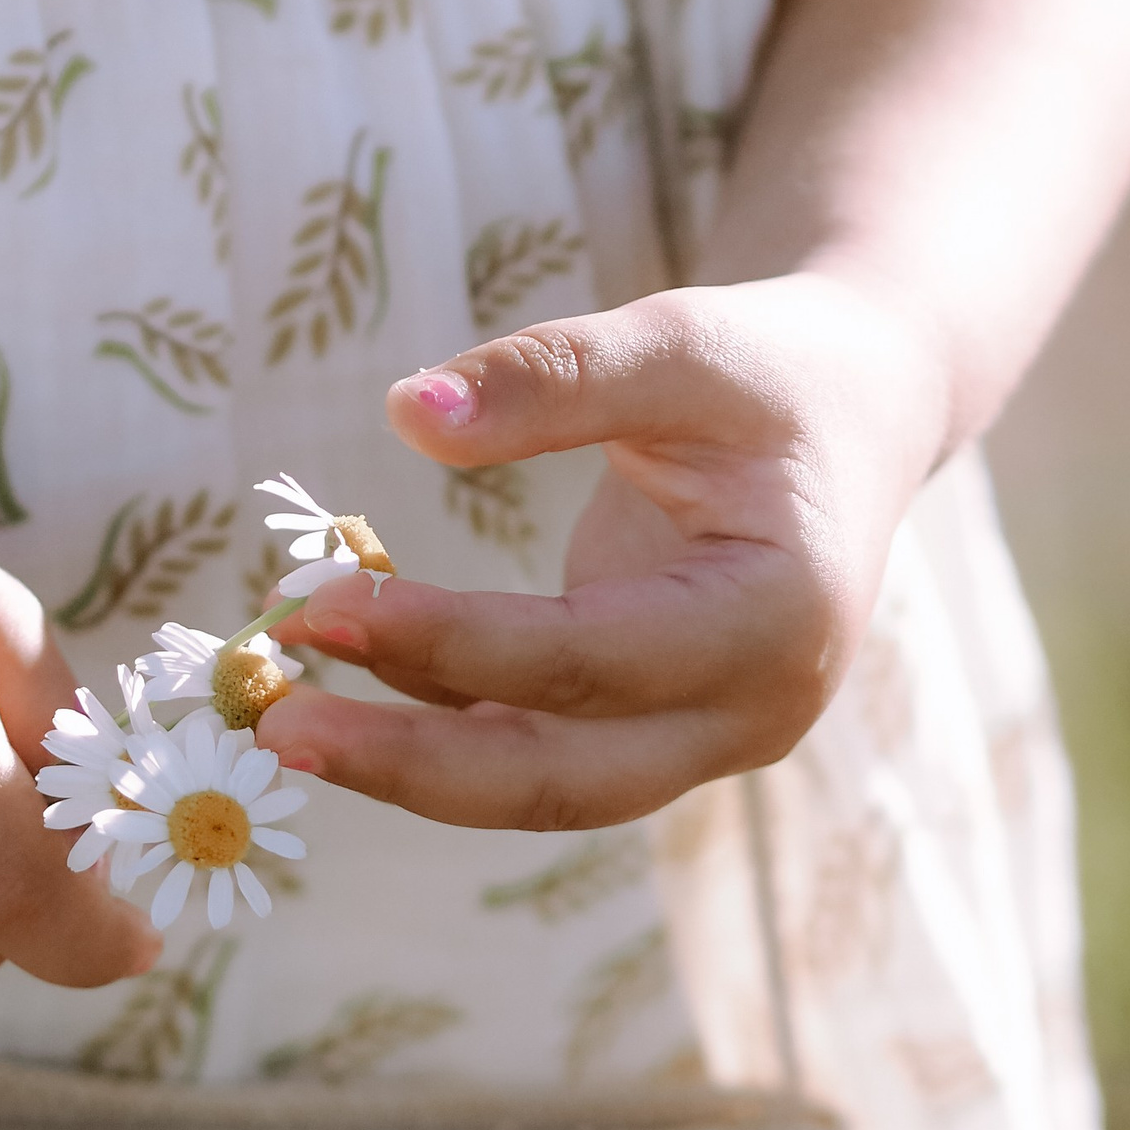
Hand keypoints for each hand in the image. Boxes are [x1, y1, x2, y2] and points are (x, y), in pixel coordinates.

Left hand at [255, 273, 950, 829]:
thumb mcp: (680, 340)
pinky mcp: (654, 732)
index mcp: (778, 617)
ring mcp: (704, 737)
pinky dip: (435, 728)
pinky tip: (335, 695)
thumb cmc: (771, 370)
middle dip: (412, 764)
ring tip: (281, 724)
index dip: (448, 642)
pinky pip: (532, 750)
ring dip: (410, 766)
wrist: (855, 419)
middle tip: (274, 728)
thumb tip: (405, 413)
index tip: (319, 608)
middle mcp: (751, 709)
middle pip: (564, 778)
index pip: (590, 659)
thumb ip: (554, 375)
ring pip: (542, 789)